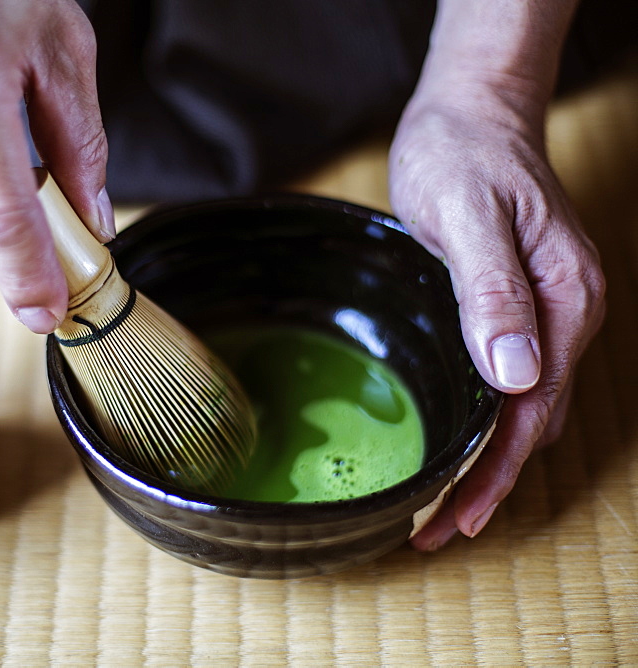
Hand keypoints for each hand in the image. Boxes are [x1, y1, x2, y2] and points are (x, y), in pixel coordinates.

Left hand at [388, 84, 605, 549]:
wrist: (471, 114)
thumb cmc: (464, 155)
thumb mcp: (470, 214)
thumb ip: (493, 291)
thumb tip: (515, 374)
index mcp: (565, 300)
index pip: (532, 410)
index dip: (495, 472)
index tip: (453, 518)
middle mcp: (564, 315)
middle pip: (531, 422)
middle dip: (487, 484)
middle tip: (435, 532)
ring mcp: (544, 313)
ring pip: (522, 409)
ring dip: (486, 462)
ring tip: (440, 508)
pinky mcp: (516, 306)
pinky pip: (509, 381)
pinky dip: (485, 422)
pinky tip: (459, 442)